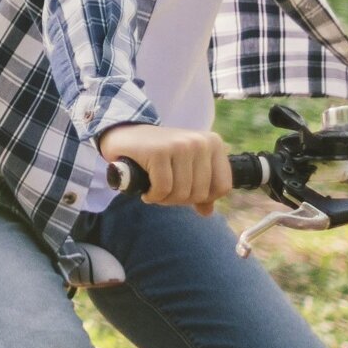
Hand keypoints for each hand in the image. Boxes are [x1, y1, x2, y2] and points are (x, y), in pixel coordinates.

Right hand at [100, 123, 230, 213]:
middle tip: (165, 191)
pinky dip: (152, 196)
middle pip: (201, 193)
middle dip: (180, 200)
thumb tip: (207, 212)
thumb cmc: (158, 154)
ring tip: (155, 190)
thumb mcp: (185, 167)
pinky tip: (146, 191)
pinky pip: (163, 189)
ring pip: (182, 193)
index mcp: (213, 143)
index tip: (185, 191)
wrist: (125, 135)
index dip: (203, 198)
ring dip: (164, 200)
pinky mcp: (159, 151)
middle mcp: (199, 142)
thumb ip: (200, 187)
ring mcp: (179, 145)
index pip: (222, 187)